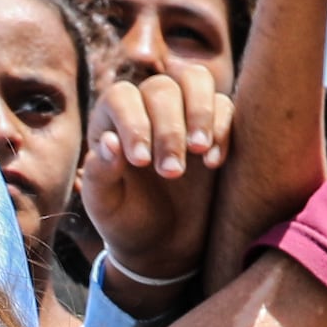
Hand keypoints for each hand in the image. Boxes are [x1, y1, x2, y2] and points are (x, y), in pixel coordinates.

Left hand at [76, 52, 232, 289]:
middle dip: (169, 129)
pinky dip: (223, 128)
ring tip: (199, 152)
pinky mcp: (215, 125)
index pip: (121, 97)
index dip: (132, 123)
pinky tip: (214, 163)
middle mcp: (147, 107)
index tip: (141, 162)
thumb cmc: (125, 221)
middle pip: (161, 88)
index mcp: (111, 120)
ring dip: (200, 112)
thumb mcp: (104, 206)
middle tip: (171, 173)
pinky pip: (225, 105)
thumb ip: (100, 175)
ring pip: (195, 80)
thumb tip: (110, 142)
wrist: (161, 245)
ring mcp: (184, 111)